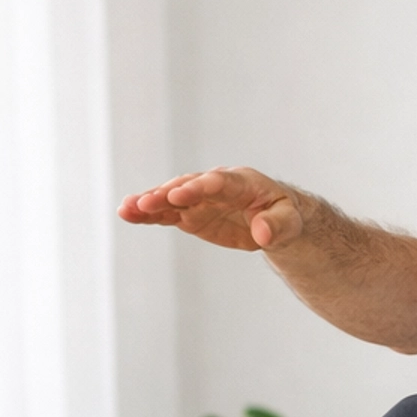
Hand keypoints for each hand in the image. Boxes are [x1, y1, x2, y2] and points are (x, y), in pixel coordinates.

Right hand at [118, 166, 305, 252]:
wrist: (275, 219)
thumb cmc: (285, 216)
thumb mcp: (289, 222)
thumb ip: (277, 226)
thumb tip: (263, 234)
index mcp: (241, 182)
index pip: (217, 182)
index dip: (198, 188)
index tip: (179, 195)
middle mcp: (215, 185)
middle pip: (188, 187)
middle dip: (166, 194)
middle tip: (144, 203)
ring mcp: (200, 199)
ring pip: (171, 198)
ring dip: (149, 203)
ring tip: (126, 209)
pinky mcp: (191, 214)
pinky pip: (167, 213)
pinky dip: (148, 215)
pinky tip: (127, 215)